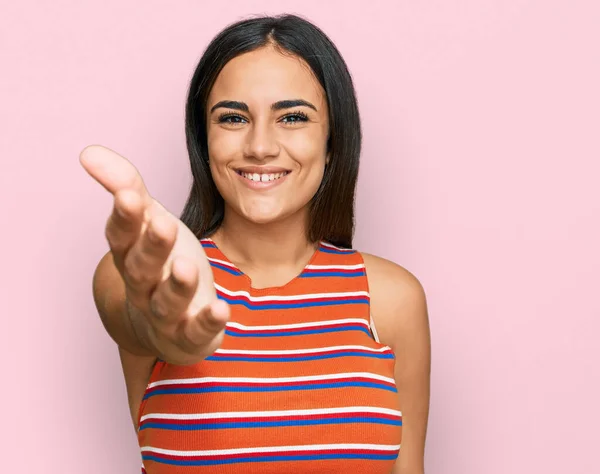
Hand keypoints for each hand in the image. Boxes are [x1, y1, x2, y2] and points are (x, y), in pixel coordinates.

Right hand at [80, 145, 228, 364]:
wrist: (162, 324)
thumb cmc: (158, 263)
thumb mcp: (148, 220)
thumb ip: (127, 187)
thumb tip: (89, 152)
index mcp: (131, 255)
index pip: (122, 236)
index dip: (125, 217)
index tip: (129, 195)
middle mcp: (143, 286)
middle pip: (141, 268)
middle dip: (152, 246)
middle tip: (163, 224)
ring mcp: (165, 314)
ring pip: (166, 302)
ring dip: (176, 286)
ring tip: (186, 267)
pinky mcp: (189, 335)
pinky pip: (196, 331)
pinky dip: (206, 322)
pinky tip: (221, 309)